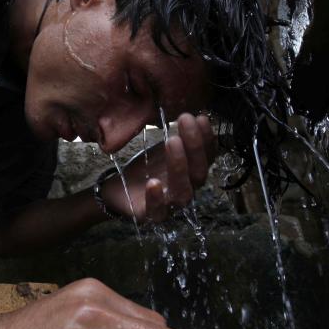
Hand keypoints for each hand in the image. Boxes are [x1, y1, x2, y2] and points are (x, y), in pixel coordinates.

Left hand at [100, 113, 216, 222]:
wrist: (120, 189)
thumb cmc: (147, 167)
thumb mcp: (162, 148)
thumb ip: (178, 136)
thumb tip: (191, 113)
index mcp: (193, 172)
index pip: (208, 156)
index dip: (207, 138)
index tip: (200, 117)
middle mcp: (188, 188)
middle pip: (199, 172)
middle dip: (194, 146)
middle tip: (185, 121)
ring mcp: (172, 204)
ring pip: (183, 191)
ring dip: (179, 166)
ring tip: (171, 141)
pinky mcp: (153, 215)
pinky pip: (158, 210)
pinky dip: (156, 198)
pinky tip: (153, 183)